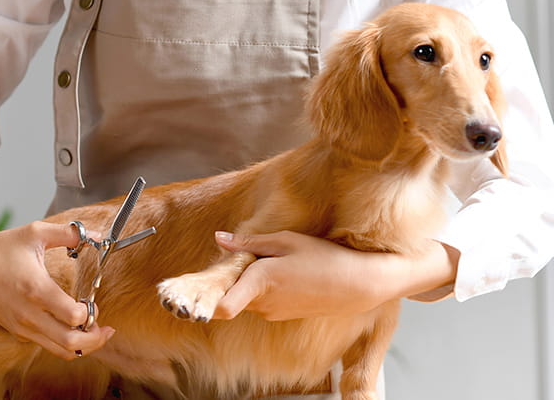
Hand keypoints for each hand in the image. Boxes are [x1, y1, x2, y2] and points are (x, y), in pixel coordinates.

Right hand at [0, 211, 114, 359]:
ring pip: (59, 351)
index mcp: (37, 290)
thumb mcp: (36, 232)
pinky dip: (64, 343)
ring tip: (93, 332)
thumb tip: (97, 235)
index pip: (73, 317)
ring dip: (82, 346)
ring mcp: (22, 326)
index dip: (90, 313)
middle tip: (104, 328)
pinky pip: (46, 345)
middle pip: (70, 344)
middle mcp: (29, 314)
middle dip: (95, 339)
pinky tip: (71, 328)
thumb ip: (69, 233)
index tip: (92, 301)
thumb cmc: (1, 247)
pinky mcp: (16, 331)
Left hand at [212, 231, 458, 320]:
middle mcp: (263, 303)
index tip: (194, 293)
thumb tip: (220, 238)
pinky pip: (261, 301)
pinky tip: (284, 274)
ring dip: (248, 283)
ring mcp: (273, 312)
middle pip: (230, 294)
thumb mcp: (286, 240)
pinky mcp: (282, 315)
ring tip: (270, 262)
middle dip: (229, 279)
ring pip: (245, 297)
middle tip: (238, 258)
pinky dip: (263, 289)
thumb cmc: (325, 258)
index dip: (204, 301)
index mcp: (261, 280)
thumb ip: (250, 241)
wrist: (359, 285)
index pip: (221, 306)